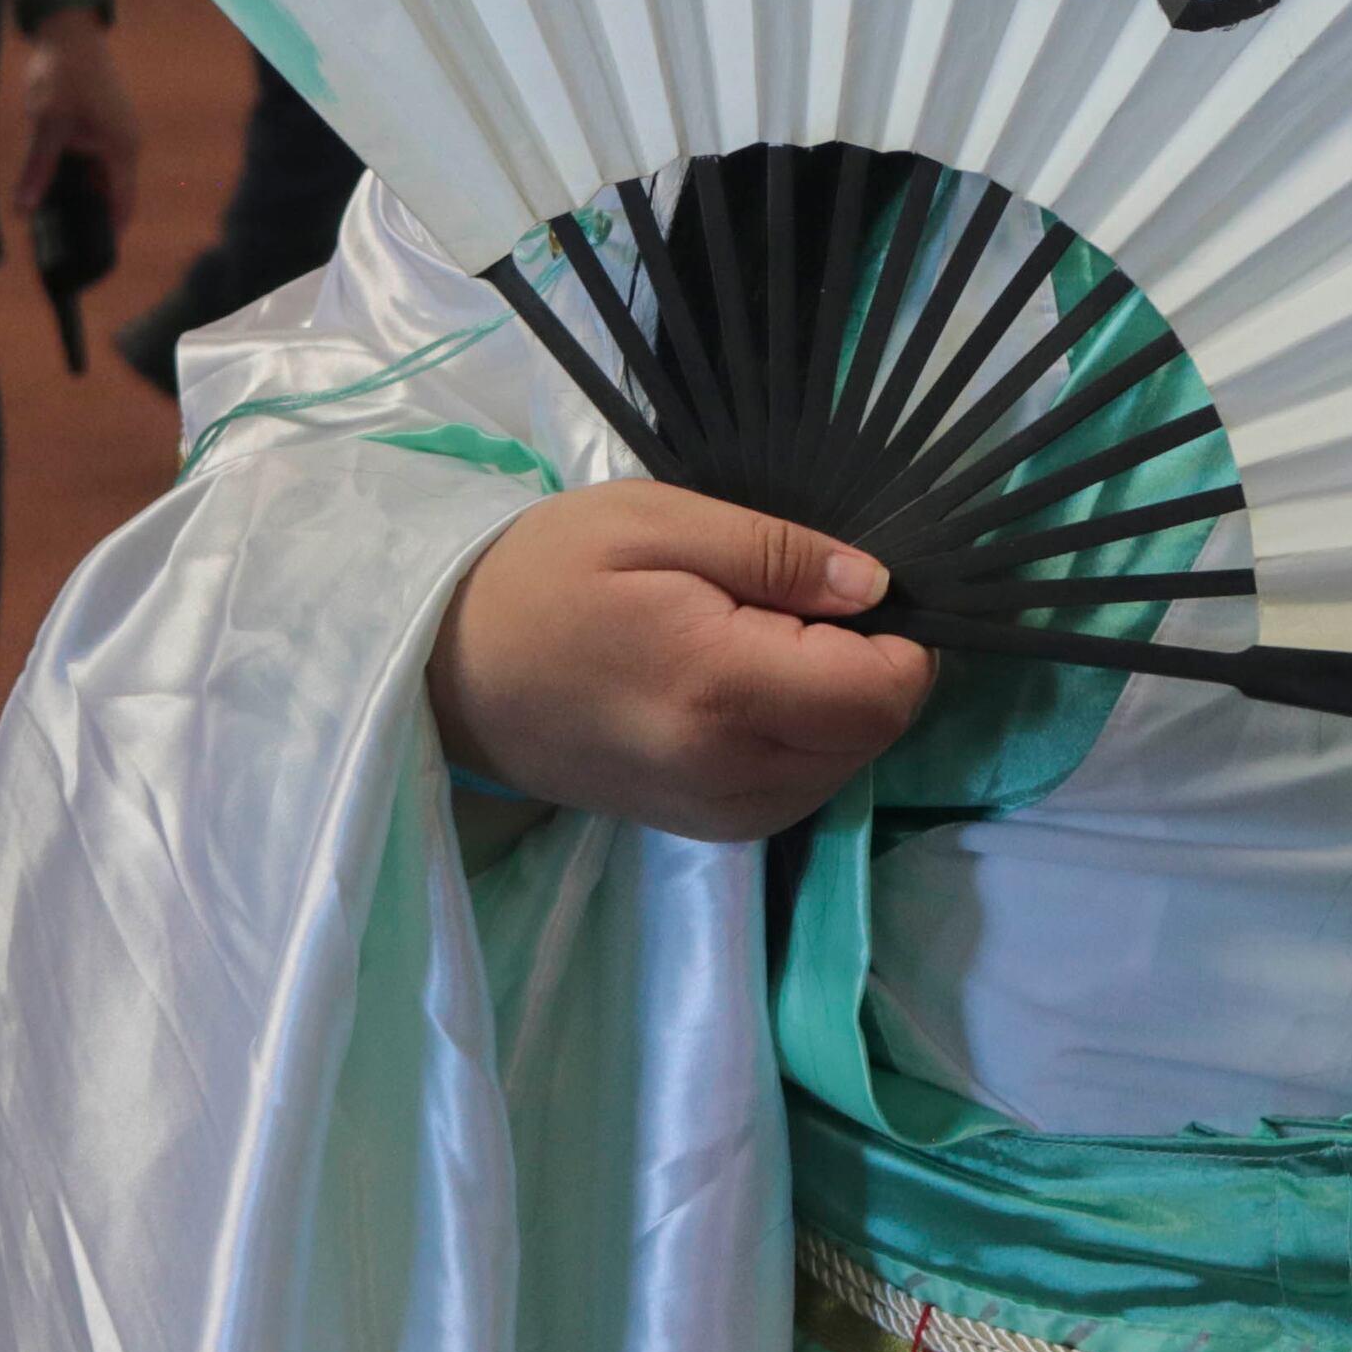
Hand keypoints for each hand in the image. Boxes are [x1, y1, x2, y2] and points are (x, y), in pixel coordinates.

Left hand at [12, 13, 140, 238]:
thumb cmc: (63, 75)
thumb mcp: (47, 125)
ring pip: (99, 175)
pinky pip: (93, 158)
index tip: (92, 258)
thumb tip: (23, 211)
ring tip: (49, 214)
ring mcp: (116, 132)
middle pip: (110, 193)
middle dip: (87, 215)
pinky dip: (76, 172)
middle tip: (59, 240)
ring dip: (78, 192)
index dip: (109, 233)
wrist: (69, 31)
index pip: (122, 204)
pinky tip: (49, 180)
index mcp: (121, 148)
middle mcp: (125, 143)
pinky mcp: (103, 123)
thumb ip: (37, 170)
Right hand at [428, 482, 930, 840]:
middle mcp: (735, 773)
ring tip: (759, 643)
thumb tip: (876, 586)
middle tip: (790, 606)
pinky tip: (749, 690)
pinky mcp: (711, 830)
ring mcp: (722, 816)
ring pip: (850, 764)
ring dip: (838, 704)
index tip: (847, 586)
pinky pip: (805, 788)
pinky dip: (806, 738)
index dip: (899, 634)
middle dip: (869, 666)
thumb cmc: (548, 576)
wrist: (451, 672)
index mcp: (725, 691)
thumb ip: (777, 552)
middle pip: (877, 732)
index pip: (886, 691)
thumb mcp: (659, 521)